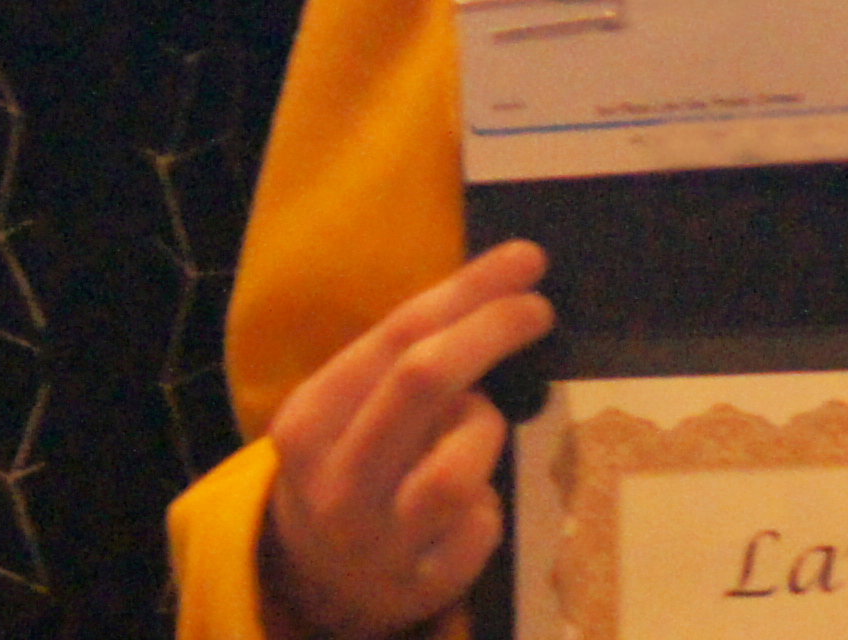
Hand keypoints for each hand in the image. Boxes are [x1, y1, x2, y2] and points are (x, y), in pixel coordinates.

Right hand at [259, 239, 554, 639]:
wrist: (316, 580)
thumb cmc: (350, 465)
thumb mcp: (350, 409)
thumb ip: (404, 359)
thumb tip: (505, 285)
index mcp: (309, 421)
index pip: (394, 334)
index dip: (469, 291)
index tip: (527, 262)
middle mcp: (334, 482)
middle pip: (421, 382)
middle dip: (490, 332)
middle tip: (537, 309)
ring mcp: (376, 542)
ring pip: (456, 468)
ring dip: (484, 432)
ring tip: (476, 430)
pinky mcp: (419, 585)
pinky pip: (482, 527)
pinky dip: (489, 503)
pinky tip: (471, 502)